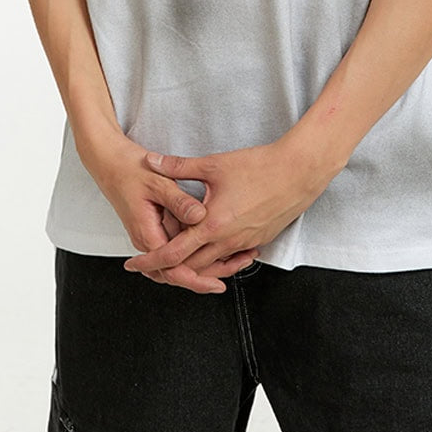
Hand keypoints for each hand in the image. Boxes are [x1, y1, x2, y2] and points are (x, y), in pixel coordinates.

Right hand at [74, 128, 256, 293]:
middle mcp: (148, 241)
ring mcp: (152, 236)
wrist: (110, 163)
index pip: (172, 269)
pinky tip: (215, 244)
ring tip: (231, 261)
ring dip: (202, 265)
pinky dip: (194, 250)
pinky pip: (176, 248)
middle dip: (205, 277)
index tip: (216, 283)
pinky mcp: (156, 229)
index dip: (195, 280)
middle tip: (234, 270)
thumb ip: (179, 201)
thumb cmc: (130, 170)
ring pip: (177, 262)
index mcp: (147, 234)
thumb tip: (200, 216)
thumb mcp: (158, 182)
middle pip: (177, 272)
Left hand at [122, 140, 329, 283]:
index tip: (133, 264)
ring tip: (178, 259)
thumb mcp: (214, 165)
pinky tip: (212, 251)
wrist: (299, 172)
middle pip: (190, 268)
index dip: (150, 261)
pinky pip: (232, 260)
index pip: (172, 254)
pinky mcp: (258, 242)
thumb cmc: (258, 166)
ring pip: (212, 268)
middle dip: (168, 270)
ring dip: (193, 267)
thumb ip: (179, 167)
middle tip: (150, 265)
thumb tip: (152, 161)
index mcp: (211, 225)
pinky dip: (217, 261)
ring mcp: (244, 244)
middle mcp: (226, 242)